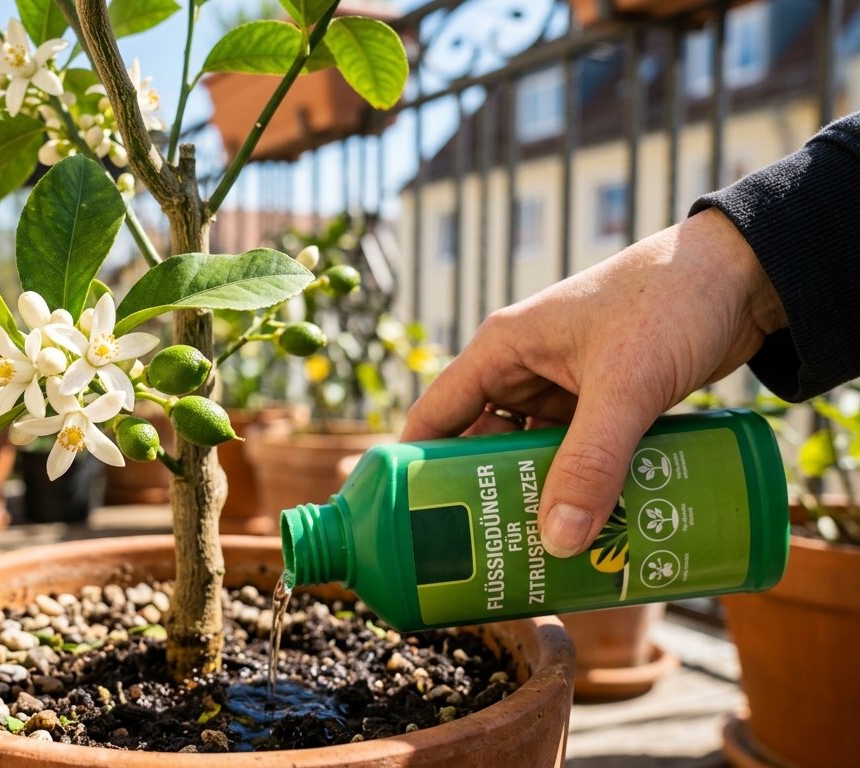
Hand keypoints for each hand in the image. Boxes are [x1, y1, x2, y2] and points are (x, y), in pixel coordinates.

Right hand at [400, 208, 786, 556]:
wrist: (751, 274)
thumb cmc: (674, 300)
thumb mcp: (626, 385)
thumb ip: (593, 462)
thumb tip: (558, 541)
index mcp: (504, 348)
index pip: (436, 414)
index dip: (414, 467)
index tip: (405, 523)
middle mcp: (525, 368)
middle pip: (483, 444)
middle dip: (483, 495)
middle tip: (482, 556)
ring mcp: (566, 388)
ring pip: (533, 455)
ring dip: (537, 496)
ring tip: (535, 553)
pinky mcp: (606, 402)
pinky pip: (578, 456)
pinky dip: (578, 487)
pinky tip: (586, 526)